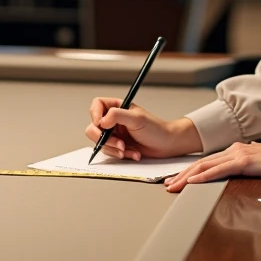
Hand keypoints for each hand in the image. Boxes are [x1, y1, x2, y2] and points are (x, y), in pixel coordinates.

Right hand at [86, 97, 202, 160]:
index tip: (101, 124)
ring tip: (128, 149)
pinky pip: (110, 152)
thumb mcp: (137, 119)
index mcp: (117, 107)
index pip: (97, 105)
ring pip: (100, 143)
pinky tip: (133, 153)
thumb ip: (117, 115)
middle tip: (118, 143)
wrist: (167, 145)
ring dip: (114, 149)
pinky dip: (121, 155)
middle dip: (105, 139)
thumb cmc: (156, 129)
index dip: (95, 114)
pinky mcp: (118, 146)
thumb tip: (101, 120)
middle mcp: (114, 120)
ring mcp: (115, 134)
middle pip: (94, 127)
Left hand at [163, 141, 260, 192]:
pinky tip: (193, 182)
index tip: (178, 179)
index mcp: (236, 150)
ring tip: (174, 185)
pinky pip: (219, 170)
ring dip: (186, 177)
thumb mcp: (260, 162)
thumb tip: (244, 166)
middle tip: (167, 184)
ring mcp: (238, 154)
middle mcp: (234, 150)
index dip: (190, 171)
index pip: (207, 161)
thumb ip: (248, 163)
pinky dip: (203, 176)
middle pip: (201, 163)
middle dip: (181, 175)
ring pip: (205, 166)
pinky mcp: (244, 161)